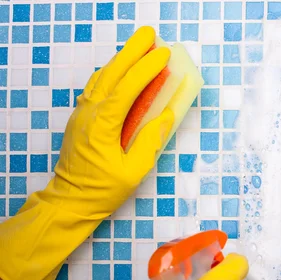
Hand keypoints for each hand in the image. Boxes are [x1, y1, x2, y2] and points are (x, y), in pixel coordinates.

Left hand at [51, 25, 173, 218]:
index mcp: (102, 125)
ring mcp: (82, 114)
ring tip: (139, 46)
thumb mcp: (133, 171)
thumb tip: (166, 115)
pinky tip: (120, 69)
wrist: (71, 200)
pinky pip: (96, 87)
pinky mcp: (81, 118)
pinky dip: (111, 73)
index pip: (127, 88)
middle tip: (149, 34)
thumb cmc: (103, 190)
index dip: (146, 70)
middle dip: (132, 51)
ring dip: (121, 59)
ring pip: (102, 78)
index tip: (163, 55)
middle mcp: (89, 113)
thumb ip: (150, 141)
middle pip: (111, 74)